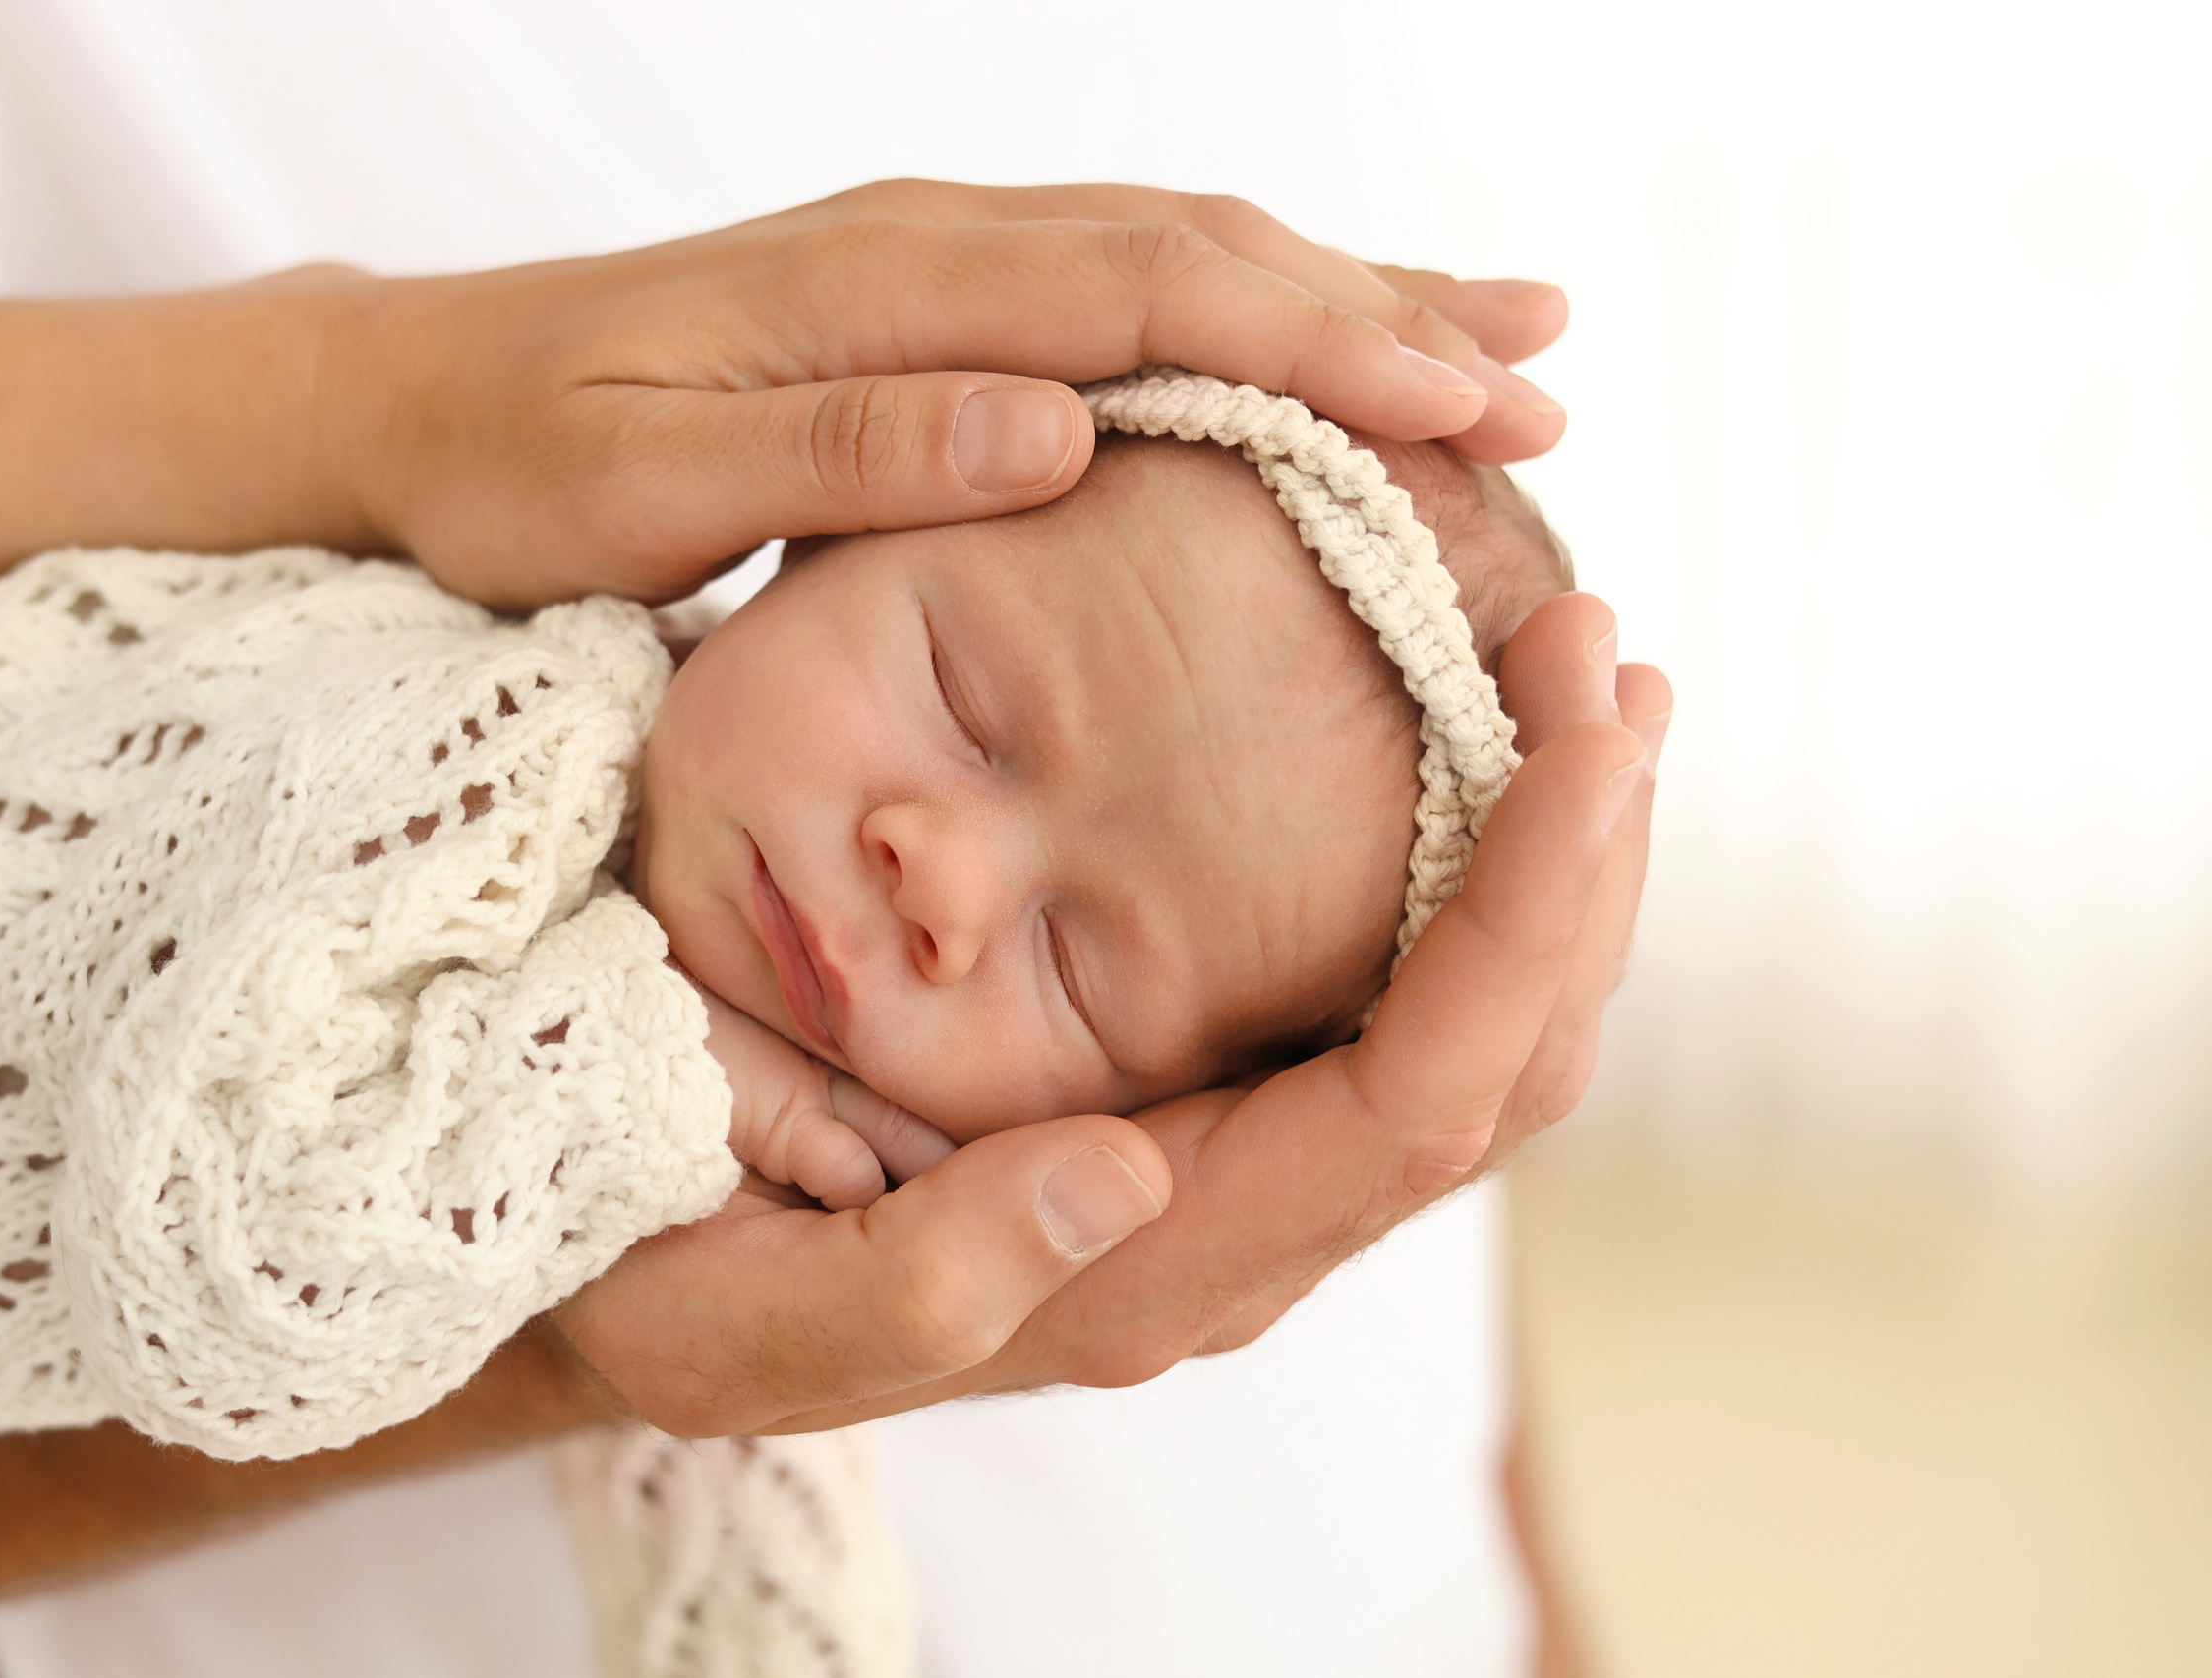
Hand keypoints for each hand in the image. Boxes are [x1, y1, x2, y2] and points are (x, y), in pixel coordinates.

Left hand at [322, 179, 1569, 611]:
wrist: (410, 400)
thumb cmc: (511, 465)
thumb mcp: (643, 484)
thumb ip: (846, 450)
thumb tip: (1051, 428)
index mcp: (882, 290)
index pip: (1144, 300)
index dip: (1316, 348)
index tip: (1463, 401)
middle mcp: (929, 249)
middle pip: (1198, 254)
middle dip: (1381, 314)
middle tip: (1548, 378)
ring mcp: (930, 263)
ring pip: (1178, 257)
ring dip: (1341, 298)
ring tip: (1502, 341)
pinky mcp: (922, 301)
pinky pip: (1117, 290)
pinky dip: (1242, 313)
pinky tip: (1313, 345)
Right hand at [554, 593, 1665, 1433]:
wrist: (648, 1280)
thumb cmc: (675, 1287)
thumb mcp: (741, 1309)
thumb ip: (919, 1276)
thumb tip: (1127, 1170)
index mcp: (1149, 1270)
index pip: (1416, 1105)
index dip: (1528, 918)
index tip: (1590, 736)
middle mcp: (1233, 1228)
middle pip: (1495, 1065)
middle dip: (1581, 860)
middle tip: (1607, 659)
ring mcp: (1234, 1164)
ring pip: (1472, 1031)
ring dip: (1548, 856)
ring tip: (1584, 682)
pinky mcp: (1208, 1100)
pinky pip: (1394, 997)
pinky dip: (1465, 871)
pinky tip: (1475, 756)